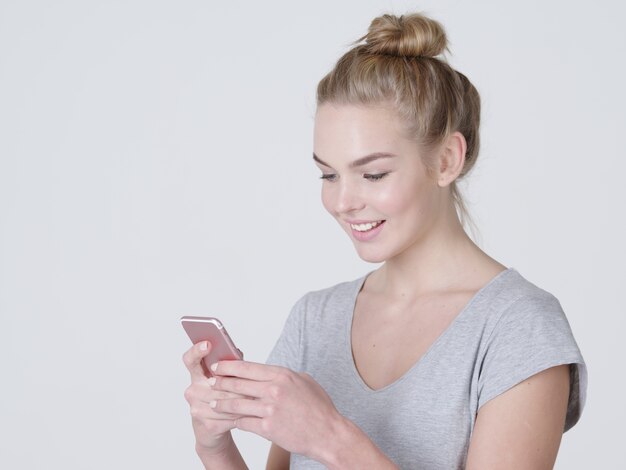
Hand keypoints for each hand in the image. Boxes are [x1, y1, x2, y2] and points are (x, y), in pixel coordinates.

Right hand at [182, 341, 246, 454]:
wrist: (214, 429)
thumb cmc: (224, 397)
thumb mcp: (226, 379)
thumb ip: (230, 364)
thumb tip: (237, 352)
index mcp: (197, 376)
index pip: (191, 359)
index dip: (197, 351)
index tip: (207, 344)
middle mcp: (192, 391)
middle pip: (217, 383)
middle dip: (237, 385)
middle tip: (253, 385)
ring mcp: (196, 408)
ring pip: (225, 401)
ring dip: (242, 401)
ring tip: (255, 399)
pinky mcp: (205, 425)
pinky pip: (228, 416)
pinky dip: (241, 414)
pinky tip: (249, 412)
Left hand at [208, 361, 342, 461]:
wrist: (328, 434)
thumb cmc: (319, 408)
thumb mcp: (304, 381)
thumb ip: (284, 375)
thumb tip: (268, 372)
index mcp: (282, 375)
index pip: (248, 367)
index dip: (229, 366)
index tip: (219, 366)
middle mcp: (274, 389)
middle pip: (238, 383)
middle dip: (221, 382)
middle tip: (210, 382)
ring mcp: (269, 409)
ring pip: (236, 404)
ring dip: (222, 403)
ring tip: (213, 402)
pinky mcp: (267, 428)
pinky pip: (243, 422)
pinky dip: (234, 420)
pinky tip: (228, 419)